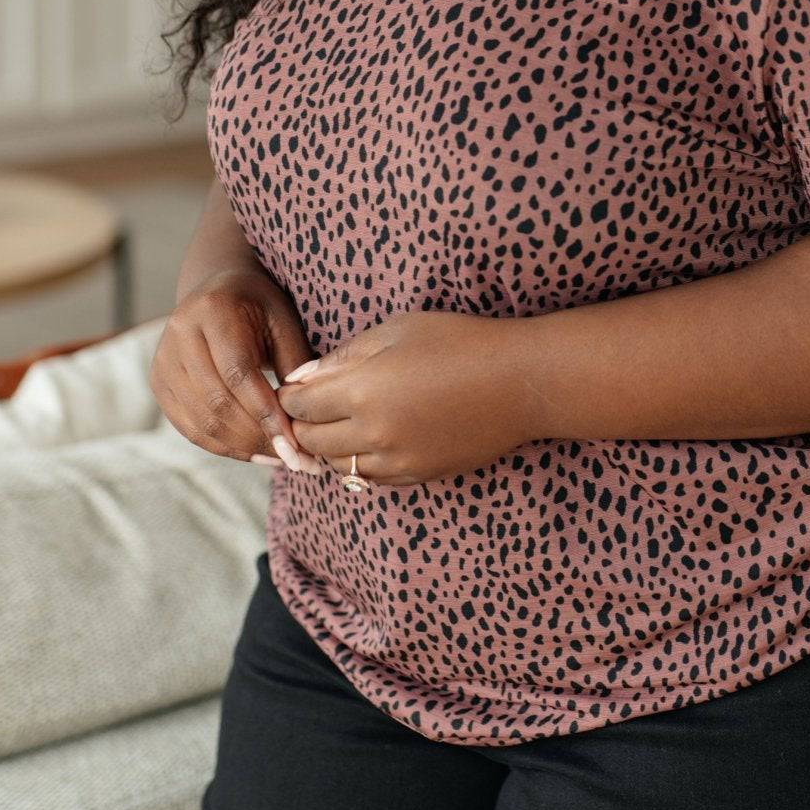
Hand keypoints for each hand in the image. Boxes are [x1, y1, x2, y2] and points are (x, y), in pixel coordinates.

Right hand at [149, 266, 313, 464]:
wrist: (218, 290)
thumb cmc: (260, 307)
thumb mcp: (284, 321)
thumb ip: (295, 362)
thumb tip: (305, 415)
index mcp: (213, 310)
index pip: (238, 373)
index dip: (266, 414)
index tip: (296, 445)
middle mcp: (179, 333)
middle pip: (217, 401)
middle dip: (258, 437)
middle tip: (296, 460)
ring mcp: (163, 360)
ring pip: (201, 420)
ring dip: (244, 448)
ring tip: (280, 459)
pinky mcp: (158, 382)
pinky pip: (189, 427)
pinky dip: (223, 446)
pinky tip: (255, 453)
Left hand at [272, 310, 529, 486]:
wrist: (518, 382)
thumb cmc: (460, 342)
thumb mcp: (397, 330)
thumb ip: (345, 356)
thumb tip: (304, 377)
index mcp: (362, 391)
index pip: (299, 405)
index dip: (291, 395)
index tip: (295, 386)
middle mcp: (372, 434)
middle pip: (311, 441)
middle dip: (303, 424)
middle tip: (310, 408)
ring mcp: (396, 460)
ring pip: (338, 467)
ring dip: (330, 448)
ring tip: (339, 425)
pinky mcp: (418, 475)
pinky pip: (371, 479)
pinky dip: (360, 463)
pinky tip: (370, 441)